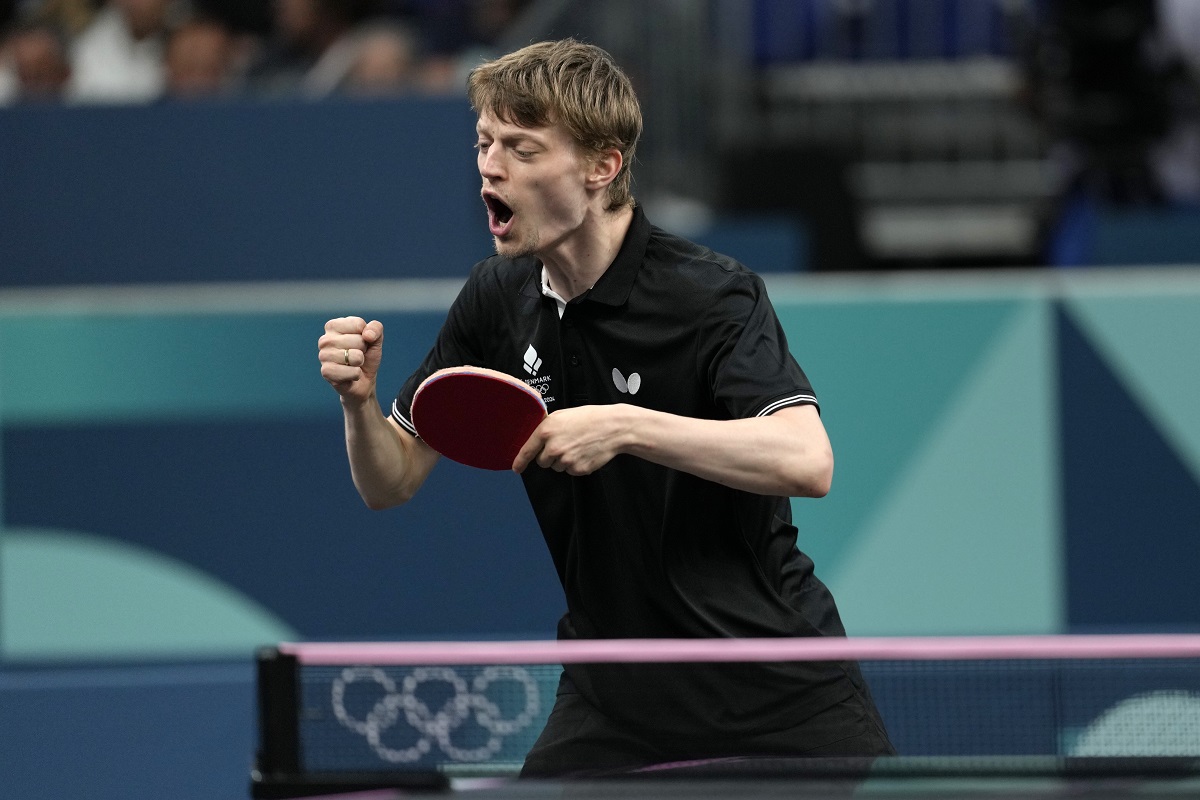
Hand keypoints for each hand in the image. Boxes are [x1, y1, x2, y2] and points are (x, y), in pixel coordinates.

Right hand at [318, 316, 383, 403]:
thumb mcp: (375, 339)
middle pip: (359, 340)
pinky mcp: (326, 372)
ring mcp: (323, 356)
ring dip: (360, 363)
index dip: (367, 336)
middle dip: (363, 350)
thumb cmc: (366, 356)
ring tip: (353, 364)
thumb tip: (367, 335)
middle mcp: (325, 339)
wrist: (364, 380)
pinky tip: (349, 375)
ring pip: (356, 356)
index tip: (361, 342)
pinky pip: (353, 372)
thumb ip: (376, 328)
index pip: (358, 324)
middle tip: (357, 356)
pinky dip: (356, 375)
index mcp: (333, 326)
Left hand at [513, 405, 629, 474]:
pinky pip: (571, 471)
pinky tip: (585, 452)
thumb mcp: (563, 415)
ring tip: (578, 446)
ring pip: (557, 467)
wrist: (613, 428)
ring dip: (564, 460)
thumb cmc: (590, 418)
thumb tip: (536, 438)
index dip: (520, 461)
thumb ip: (547, 427)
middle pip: (542, 462)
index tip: (516, 468)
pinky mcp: (577, 469)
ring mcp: (565, 460)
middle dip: (550, 456)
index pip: (527, 450)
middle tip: (565, 444)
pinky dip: (576, 464)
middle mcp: (553, 447)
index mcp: (546, 431)